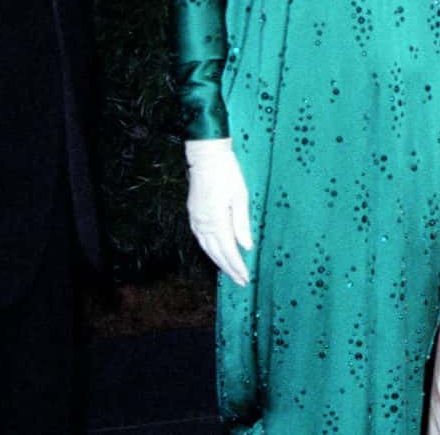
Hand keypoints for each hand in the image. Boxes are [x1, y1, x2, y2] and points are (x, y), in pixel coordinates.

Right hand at [184, 138, 253, 285]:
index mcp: (216, 220)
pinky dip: (210, 250)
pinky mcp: (193, 215)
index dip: (237, 266)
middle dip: (229, 269)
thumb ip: (242, 224)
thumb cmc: (227, 173)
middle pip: (216, 253)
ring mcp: (196, 220)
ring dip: (218, 262)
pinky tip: (216, 253)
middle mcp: (203, 223)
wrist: (206, 157)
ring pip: (207, 248)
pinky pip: (201, 239)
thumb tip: (246, 246)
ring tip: (230, 272)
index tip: (245, 278)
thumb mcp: (240, 196)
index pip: (228, 250)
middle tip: (240, 281)